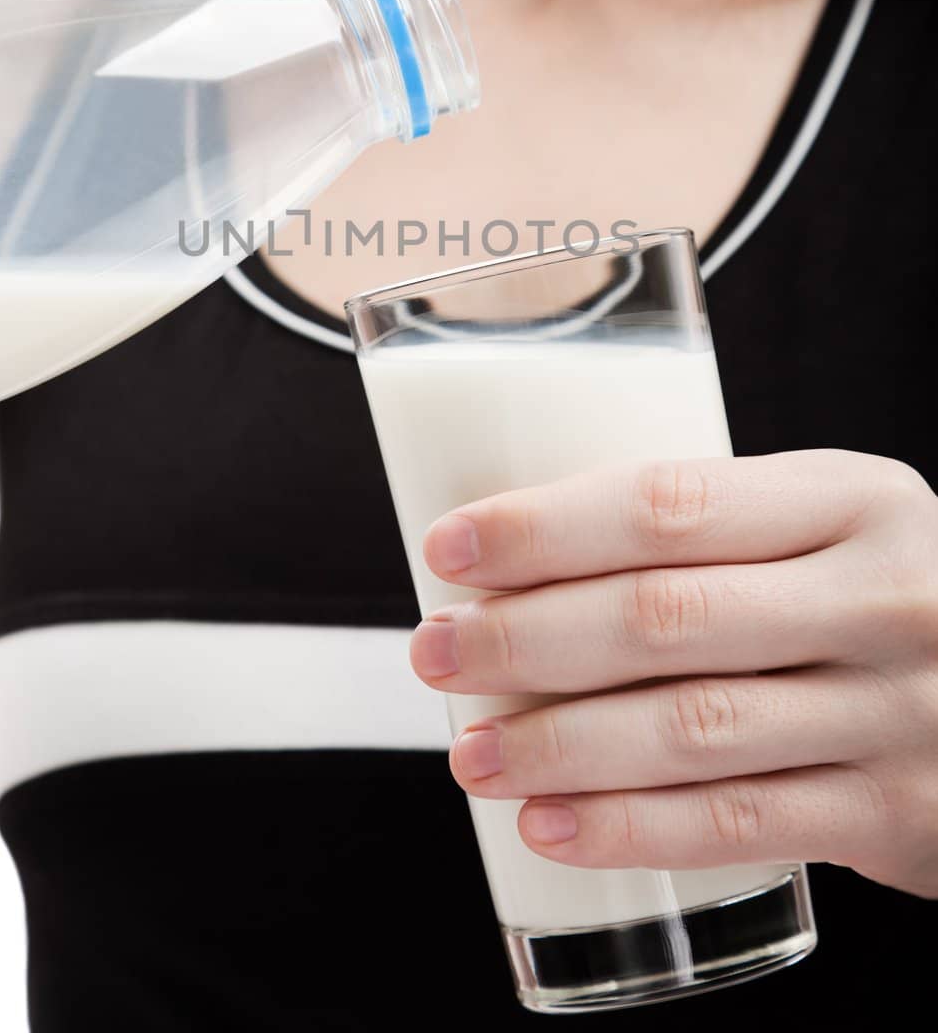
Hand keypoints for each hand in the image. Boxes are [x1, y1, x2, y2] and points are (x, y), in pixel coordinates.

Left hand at [409, 450, 937, 897]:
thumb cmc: (886, 592)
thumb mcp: (834, 527)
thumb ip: (721, 535)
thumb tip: (523, 563)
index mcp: (853, 498)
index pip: (670, 503)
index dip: (545, 528)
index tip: (449, 547)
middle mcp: (881, 597)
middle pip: (665, 617)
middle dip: (526, 638)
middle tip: (436, 651)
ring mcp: (895, 711)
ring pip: (691, 730)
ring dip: (558, 744)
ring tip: (470, 751)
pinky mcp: (895, 813)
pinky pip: (738, 823)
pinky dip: (631, 829)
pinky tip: (549, 825)